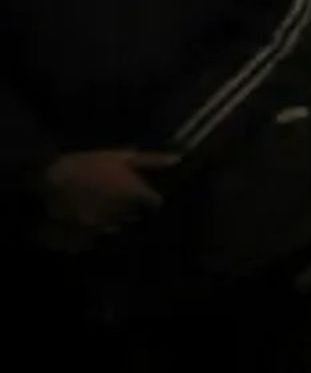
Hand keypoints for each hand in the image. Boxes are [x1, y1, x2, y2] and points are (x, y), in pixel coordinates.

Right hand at [40, 150, 177, 240]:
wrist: (48, 177)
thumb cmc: (87, 163)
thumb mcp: (121, 156)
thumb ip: (151, 160)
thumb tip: (178, 160)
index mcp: (133, 193)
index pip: (155, 202)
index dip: (151, 197)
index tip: (146, 193)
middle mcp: (122, 213)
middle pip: (135, 215)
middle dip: (132, 207)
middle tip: (119, 196)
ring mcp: (102, 227)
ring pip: (117, 226)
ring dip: (114, 218)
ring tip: (102, 205)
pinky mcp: (84, 236)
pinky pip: (96, 237)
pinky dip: (95, 230)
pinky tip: (87, 217)